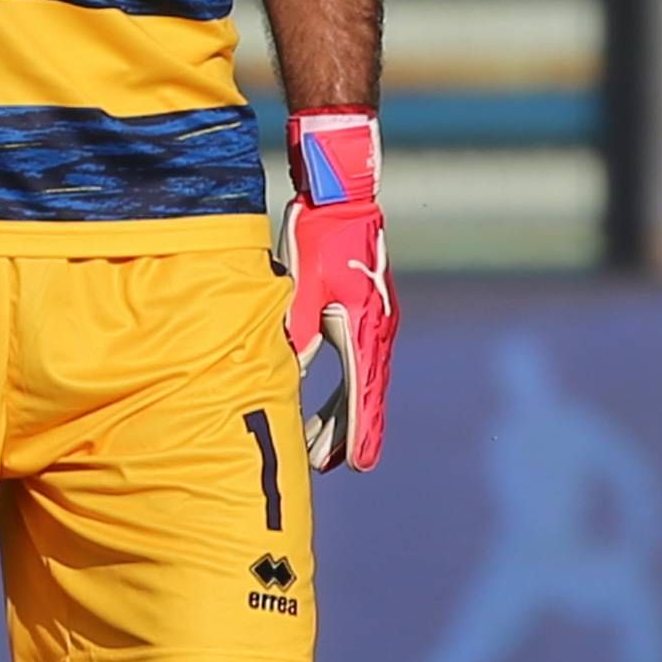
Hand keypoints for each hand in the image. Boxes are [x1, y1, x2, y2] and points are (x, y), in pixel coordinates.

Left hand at [279, 109, 393, 473]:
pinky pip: (359, 364)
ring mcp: (376, 323)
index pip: (360, 394)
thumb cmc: (317, 240)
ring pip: (361, 383)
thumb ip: (294, 337)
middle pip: (363, 396)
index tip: (356, 466)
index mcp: (362, 329)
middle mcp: (376, 331)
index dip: (356, 433)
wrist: (342, 196)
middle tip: (321, 466)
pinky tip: (328, 405)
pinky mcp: (369, 314)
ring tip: (319, 448)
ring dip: (340, 415)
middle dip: (342, 434)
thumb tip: (284, 379)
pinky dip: (344, 390)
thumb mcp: (300, 292)